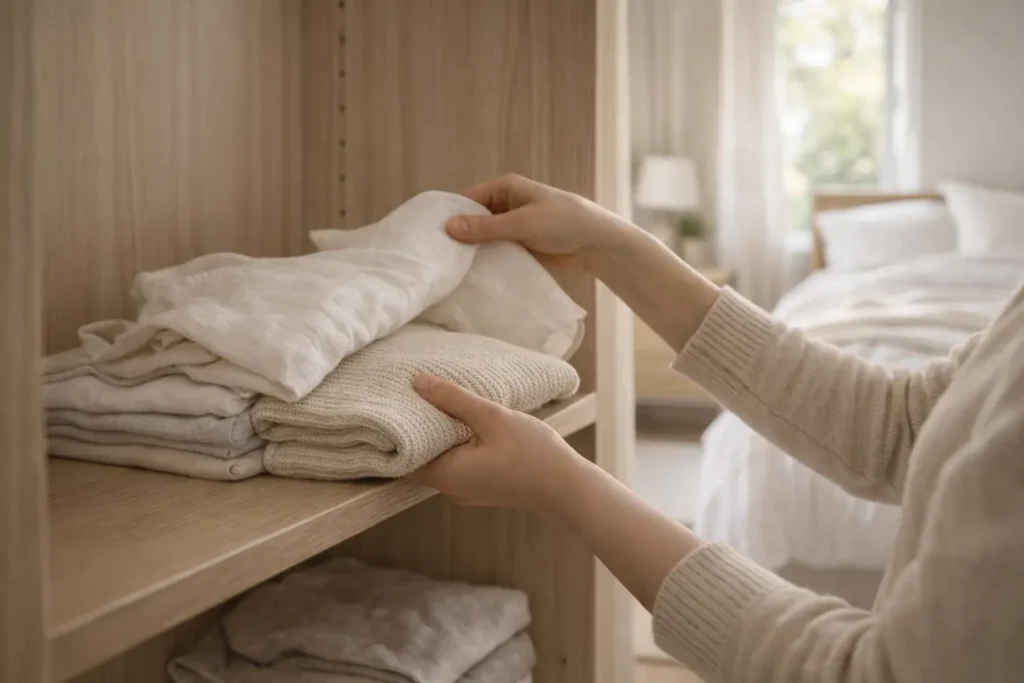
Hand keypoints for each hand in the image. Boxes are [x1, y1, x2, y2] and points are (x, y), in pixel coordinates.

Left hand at [409, 374, 700, 613]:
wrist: (569, 489)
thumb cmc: (534, 454)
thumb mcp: (493, 418)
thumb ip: (454, 400)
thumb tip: (418, 382)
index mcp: (447, 474)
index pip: (400, 457)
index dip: (391, 432)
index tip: (386, 405)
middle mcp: (450, 487)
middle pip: (418, 457)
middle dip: (412, 428)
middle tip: (406, 395)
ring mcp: (466, 489)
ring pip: (438, 459)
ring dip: (435, 434)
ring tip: (432, 402)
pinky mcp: (480, 486)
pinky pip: (455, 462)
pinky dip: (452, 443)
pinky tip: (460, 421)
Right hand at [448, 174, 633, 268]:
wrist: (597, 244)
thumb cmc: (564, 222)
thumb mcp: (522, 223)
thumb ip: (487, 227)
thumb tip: (450, 227)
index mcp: (506, 187)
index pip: (468, 198)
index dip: (450, 214)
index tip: (430, 235)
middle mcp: (506, 204)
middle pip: (474, 219)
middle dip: (460, 235)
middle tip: (437, 256)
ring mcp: (513, 226)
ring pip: (484, 237)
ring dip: (473, 250)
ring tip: (449, 268)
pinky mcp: (520, 245)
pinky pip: (496, 251)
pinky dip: (486, 260)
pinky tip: (471, 274)